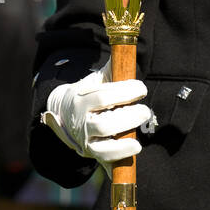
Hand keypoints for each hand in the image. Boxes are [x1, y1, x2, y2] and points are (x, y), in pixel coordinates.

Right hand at [41, 60, 152, 174]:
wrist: (64, 114)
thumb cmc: (89, 93)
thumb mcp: (96, 79)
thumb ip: (112, 69)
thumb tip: (125, 51)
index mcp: (81, 99)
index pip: (103, 97)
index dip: (125, 92)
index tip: (141, 89)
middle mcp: (81, 121)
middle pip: (106, 124)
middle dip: (129, 117)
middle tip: (145, 110)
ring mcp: (86, 139)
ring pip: (105, 147)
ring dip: (126, 140)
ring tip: (140, 132)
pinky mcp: (92, 153)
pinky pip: (106, 158)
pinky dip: (121, 154)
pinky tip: (136, 147)